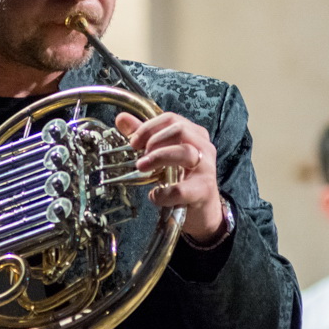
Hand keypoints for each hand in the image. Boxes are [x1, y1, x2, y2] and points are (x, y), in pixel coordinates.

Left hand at [115, 111, 223, 242]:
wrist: (203, 210)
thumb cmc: (183, 179)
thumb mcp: (164, 154)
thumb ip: (145, 136)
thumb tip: (122, 119)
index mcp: (194, 134)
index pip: (171, 118)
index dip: (149, 127)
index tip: (133, 142)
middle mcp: (203, 147)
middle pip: (179, 130)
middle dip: (154, 141)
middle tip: (139, 157)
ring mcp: (206, 168)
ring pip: (185, 152)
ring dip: (158, 158)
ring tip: (142, 168)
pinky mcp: (204, 190)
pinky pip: (181, 189)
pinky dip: (163, 193)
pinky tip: (155, 196)